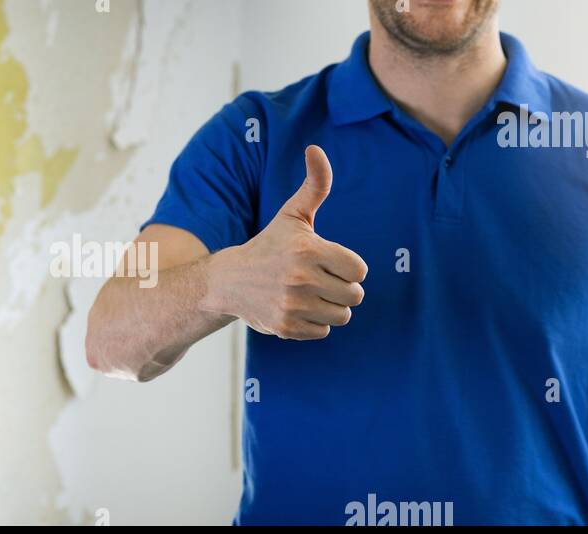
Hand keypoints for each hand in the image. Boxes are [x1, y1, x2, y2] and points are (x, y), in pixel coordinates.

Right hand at [206, 145, 367, 339]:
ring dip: (330, 306)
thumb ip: (314, 185)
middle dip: (342, 288)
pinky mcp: (286, 327)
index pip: (359, 270)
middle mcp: (301, 279)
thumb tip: (316, 149)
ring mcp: (293, 305)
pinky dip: (314, 323)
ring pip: (342, 315)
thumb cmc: (269, 245)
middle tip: (320, 280)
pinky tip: (297, 308)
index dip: (348, 267)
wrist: (228, 282)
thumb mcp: (292, 215)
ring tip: (310, 294)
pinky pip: (323, 331)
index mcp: (308, 250)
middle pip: (354, 295)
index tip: (329, 262)